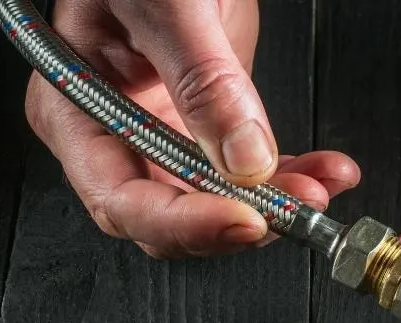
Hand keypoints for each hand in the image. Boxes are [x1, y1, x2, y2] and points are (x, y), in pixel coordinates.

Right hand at [25, 0, 360, 258]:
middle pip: (173, 215)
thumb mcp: (168, 6)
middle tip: (296, 207)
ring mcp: (163, 134)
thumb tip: (243, 158)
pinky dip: (289, 177)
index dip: (187, 223)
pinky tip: (324, 171)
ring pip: (219, 204)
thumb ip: (203, 81)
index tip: (247, 220)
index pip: (123, 199)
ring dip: (278, 203)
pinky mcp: (207, 127)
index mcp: (77, 110)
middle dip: (242, 219)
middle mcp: (116, 133)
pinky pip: (247, 175)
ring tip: (322, 184)